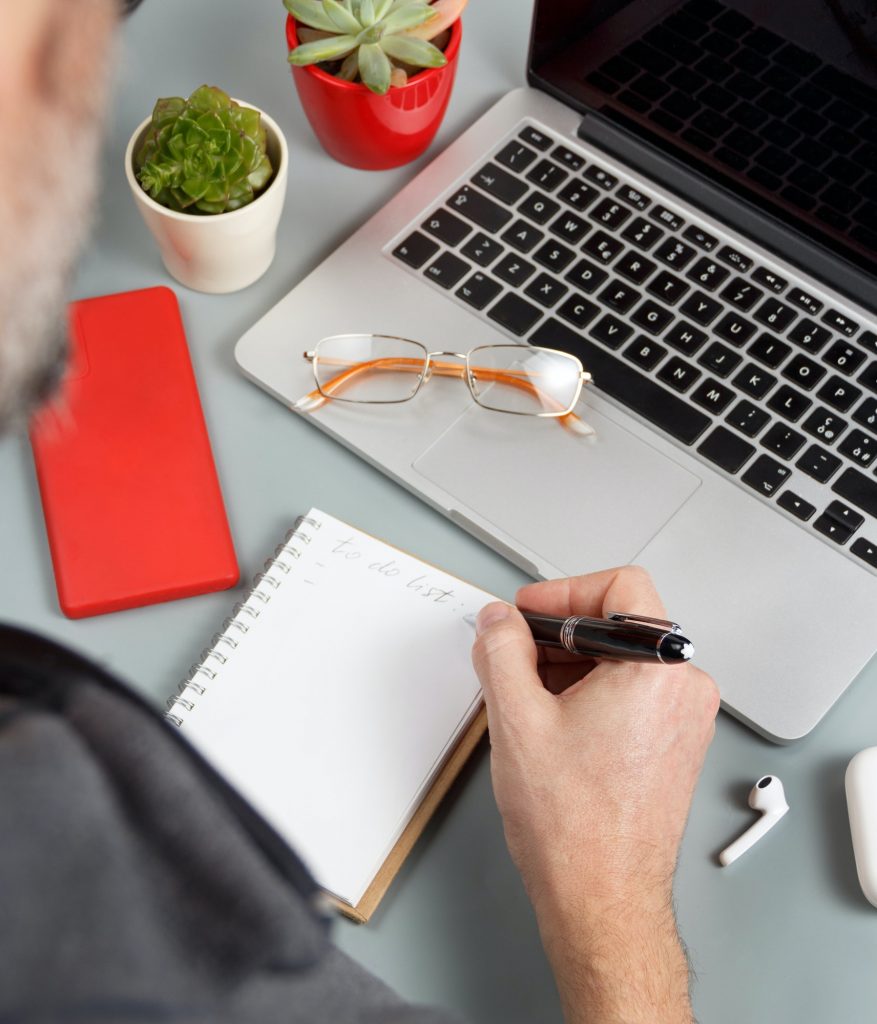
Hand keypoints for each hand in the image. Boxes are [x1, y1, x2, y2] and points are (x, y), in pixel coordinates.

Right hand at [471, 567, 718, 1023]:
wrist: (602, 900)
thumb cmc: (574, 828)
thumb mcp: (516, 719)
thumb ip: (501, 650)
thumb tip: (497, 621)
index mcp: (658, 670)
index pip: (621, 586)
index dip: (565, 591)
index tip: (528, 613)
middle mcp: (684, 688)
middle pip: (620, 624)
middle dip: (558, 636)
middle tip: (514, 656)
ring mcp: (685, 719)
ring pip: (623, 661)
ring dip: (570, 667)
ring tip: (528, 699)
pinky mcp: (675, 744)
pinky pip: (633, 693)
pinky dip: (591, 694)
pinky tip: (552, 723)